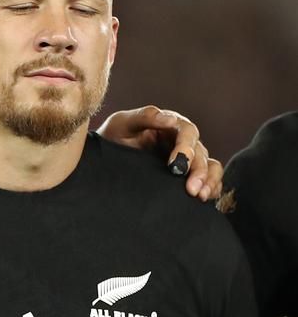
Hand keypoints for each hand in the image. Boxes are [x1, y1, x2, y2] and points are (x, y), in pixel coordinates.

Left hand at [97, 106, 222, 201]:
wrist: (104, 155)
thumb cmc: (114, 135)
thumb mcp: (123, 123)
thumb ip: (145, 117)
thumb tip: (170, 119)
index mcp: (170, 125)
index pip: (187, 133)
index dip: (185, 149)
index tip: (175, 167)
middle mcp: (182, 141)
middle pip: (201, 153)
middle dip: (199, 171)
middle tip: (192, 190)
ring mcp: (186, 158)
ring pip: (209, 166)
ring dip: (210, 180)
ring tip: (201, 196)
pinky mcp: (185, 174)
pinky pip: (208, 179)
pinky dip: (212, 188)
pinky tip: (206, 199)